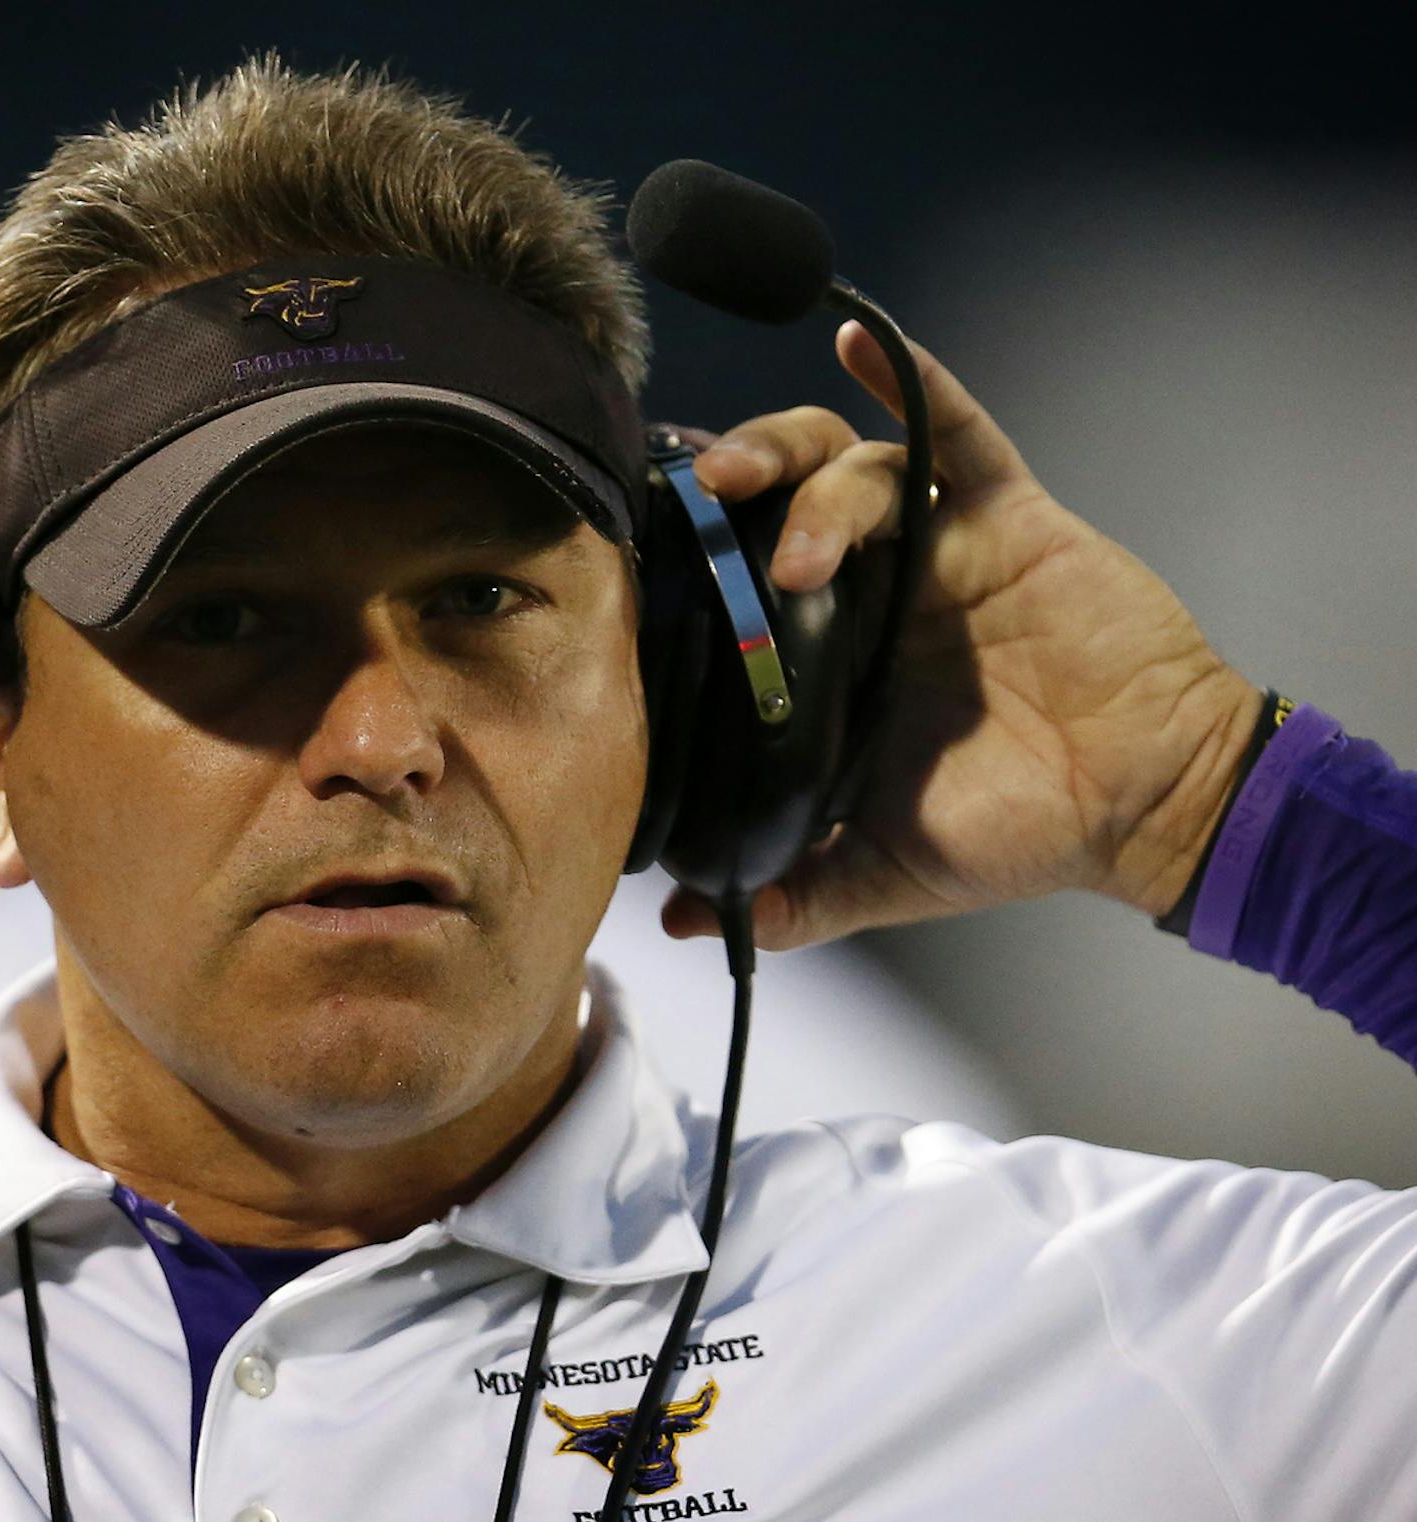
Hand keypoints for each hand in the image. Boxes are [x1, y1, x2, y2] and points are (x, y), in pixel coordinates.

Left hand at [660, 327, 1259, 949]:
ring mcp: (936, 546)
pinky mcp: (1007, 517)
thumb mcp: (881, 874)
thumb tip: (677, 923)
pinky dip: (909, 380)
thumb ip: (788, 895)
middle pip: (780, 499)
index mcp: (831, 659)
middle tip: (699, 497)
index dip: (692, 563)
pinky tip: (861, 342)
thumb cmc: (1017, 834)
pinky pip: (954, 428)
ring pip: (850, 464)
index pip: (740, 585)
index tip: (635, 563)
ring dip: (808, 483)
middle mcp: (872, 589)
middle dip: (734, 483)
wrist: (1141, 807)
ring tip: (790, 551)